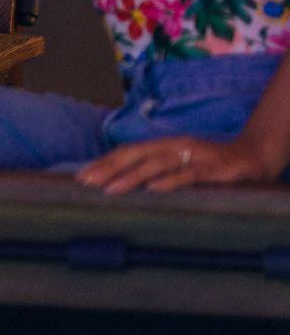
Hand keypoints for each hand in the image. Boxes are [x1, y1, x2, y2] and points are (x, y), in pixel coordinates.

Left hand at [76, 132, 284, 193]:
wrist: (253, 157)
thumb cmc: (211, 164)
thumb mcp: (180, 165)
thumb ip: (156, 171)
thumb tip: (124, 184)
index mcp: (162, 146)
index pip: (126, 152)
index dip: (103, 163)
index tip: (81, 177)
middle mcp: (173, 147)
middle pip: (134, 155)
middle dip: (107, 168)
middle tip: (85, 182)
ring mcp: (192, 156)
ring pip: (156, 165)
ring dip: (131, 176)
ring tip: (110, 188)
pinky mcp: (212, 169)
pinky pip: (188, 175)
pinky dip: (170, 181)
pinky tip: (153, 188)